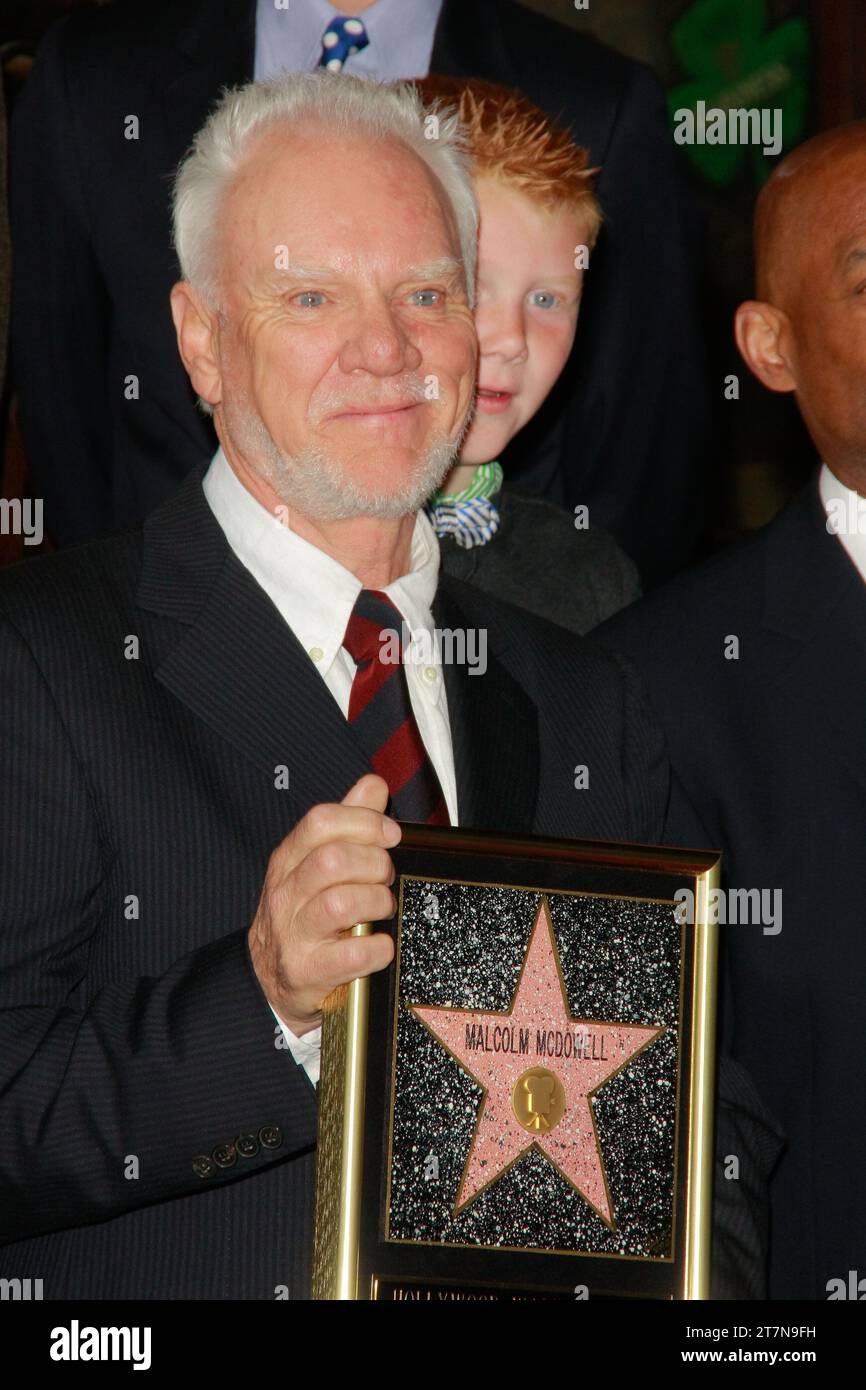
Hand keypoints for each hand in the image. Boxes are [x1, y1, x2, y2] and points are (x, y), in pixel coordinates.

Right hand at [248, 774, 399, 1034]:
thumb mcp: (314, 864)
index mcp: (289, 860)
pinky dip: (376, 948)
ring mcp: (293, 934)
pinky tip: (381, 944)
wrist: (268, 979)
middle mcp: (285, 894)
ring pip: (339, 903)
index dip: (364, 821)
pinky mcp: (306, 972)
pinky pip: (349, 955)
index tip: (391, 834)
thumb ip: (347, 822)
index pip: (320, 821)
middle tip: (386, 876)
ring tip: (383, 908)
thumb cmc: (302, 916)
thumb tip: (372, 785)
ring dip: (376, 902)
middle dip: (374, 863)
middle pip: (332, 859)